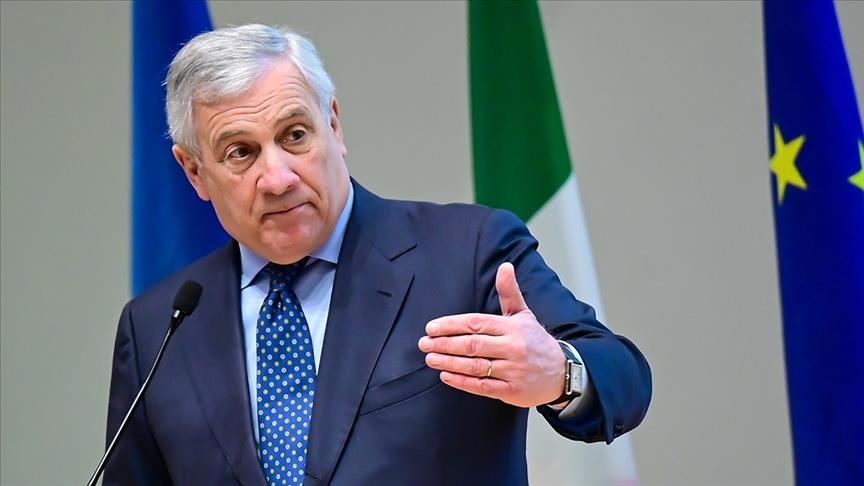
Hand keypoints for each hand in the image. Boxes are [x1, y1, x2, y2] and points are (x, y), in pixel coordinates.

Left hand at [417, 262, 564, 407]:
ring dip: (449, 362)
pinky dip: (462, 382)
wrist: (562, 372)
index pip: (476, 323)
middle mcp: (513, 347)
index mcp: (513, 327)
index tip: (431, 328)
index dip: (451, 325)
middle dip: (445, 343)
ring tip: (430, 358)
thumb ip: (509, 292)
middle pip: (472, 344)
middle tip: (424, 343)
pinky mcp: (512, 390)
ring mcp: (513, 370)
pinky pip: (482, 387)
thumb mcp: (524, 314)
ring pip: (475, 366)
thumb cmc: (536, 341)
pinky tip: (446, 375)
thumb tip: (505, 266)